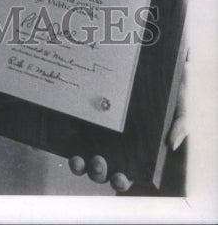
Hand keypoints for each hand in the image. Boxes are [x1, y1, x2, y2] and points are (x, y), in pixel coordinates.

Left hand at [68, 79, 186, 192]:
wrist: (155, 64)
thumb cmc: (170, 89)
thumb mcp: (181, 104)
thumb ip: (180, 123)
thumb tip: (170, 142)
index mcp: (135, 152)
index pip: (126, 174)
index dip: (120, 180)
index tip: (119, 178)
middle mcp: (114, 146)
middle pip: (101, 169)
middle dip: (97, 172)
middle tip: (99, 161)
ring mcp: (97, 132)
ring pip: (83, 157)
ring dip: (78, 164)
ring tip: (78, 160)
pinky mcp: (85, 116)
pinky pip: (72, 132)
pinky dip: (66, 139)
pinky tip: (63, 137)